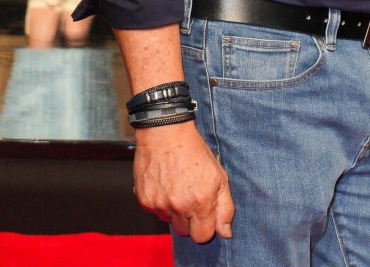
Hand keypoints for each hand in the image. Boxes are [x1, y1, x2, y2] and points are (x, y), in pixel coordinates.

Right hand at [132, 121, 234, 241]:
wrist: (165, 132)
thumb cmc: (194, 150)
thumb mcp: (219, 175)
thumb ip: (225, 207)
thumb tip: (226, 233)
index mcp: (201, 201)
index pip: (203, 236)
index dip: (205, 226)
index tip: (204, 214)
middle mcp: (180, 206)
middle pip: (185, 232)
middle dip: (189, 220)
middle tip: (190, 198)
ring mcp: (160, 205)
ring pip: (169, 221)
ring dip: (174, 211)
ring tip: (177, 187)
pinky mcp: (144, 200)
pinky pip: (155, 212)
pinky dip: (160, 203)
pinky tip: (165, 184)